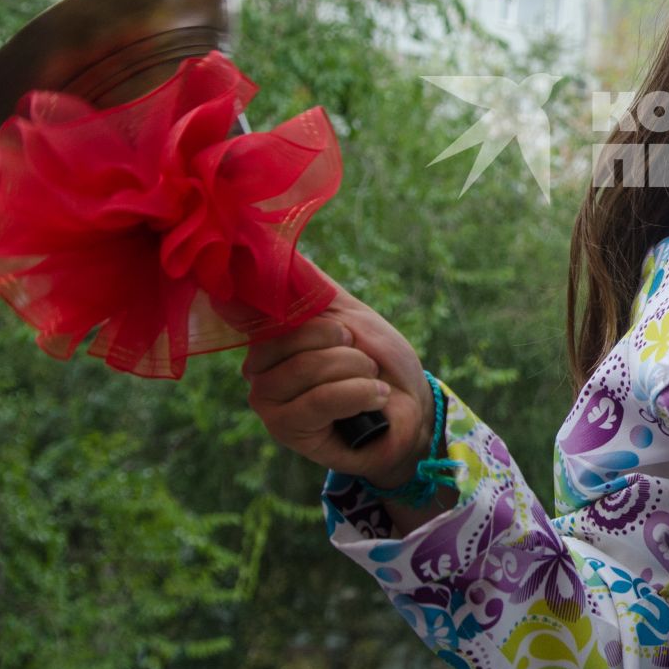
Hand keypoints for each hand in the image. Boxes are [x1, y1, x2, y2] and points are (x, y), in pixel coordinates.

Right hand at [243, 272, 435, 487]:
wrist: (409, 407)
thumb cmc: (378, 359)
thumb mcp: (349, 312)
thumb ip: (311, 285)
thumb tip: (271, 240)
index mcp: (270, 336)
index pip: (267, 310)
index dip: (309, 317)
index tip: (341, 331)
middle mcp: (258, 367)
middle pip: (292, 339)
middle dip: (345, 346)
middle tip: (365, 361)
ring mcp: (268, 401)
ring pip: (308, 368)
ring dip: (357, 370)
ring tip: (372, 380)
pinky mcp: (285, 429)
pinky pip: (321, 400)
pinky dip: (359, 393)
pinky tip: (376, 398)